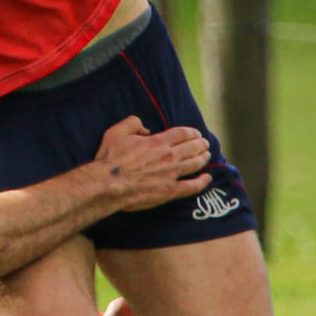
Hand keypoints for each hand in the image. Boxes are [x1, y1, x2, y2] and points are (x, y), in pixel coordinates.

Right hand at [91, 116, 211, 210]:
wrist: (108, 185)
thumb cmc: (109, 159)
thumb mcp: (116, 132)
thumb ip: (132, 123)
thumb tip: (145, 129)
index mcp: (157, 142)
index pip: (183, 134)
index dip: (192, 133)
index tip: (196, 134)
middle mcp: (169, 157)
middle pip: (193, 147)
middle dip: (201, 144)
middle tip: (204, 144)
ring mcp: (171, 175)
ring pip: (196, 164)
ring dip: (203, 158)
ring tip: (206, 156)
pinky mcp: (170, 191)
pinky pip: (192, 187)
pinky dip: (202, 182)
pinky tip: (207, 178)